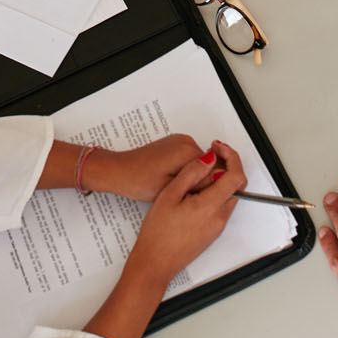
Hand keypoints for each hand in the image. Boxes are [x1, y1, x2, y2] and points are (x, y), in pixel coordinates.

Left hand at [89, 134, 205, 201]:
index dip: (207, 186)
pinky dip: (186, 170)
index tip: (196, 196)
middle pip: (208, 165)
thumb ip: (198, 184)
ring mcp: (179, 141)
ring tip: (175, 188)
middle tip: (184, 194)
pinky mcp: (173, 145)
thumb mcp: (171, 188)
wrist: (119, 171)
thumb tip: (219, 182)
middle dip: (200, 181)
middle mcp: (185, 141)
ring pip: (199, 163)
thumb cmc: (138, 180)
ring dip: (193, 176)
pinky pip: (189, 159)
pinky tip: (172, 180)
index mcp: (187, 151)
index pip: (214, 169)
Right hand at [123, 142, 245, 281]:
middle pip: (237, 184)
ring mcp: (218, 226)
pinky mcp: (212, 231)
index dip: (230, 156)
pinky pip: (221, 206)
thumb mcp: (170, 194)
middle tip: (210, 155)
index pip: (235, 175)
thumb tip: (208, 158)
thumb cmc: (158, 233)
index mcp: (210, 206)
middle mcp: (219, 217)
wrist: (155, 263)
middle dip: (228, 165)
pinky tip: (195, 190)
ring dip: (221, 179)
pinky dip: (215, 192)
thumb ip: (192, 173)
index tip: (217, 147)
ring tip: (199, 172)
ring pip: (230, 195)